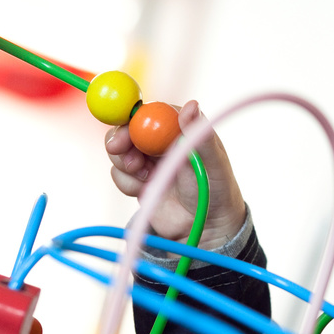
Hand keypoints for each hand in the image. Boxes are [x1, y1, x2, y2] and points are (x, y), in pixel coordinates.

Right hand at [106, 100, 245, 249]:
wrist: (204, 228)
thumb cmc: (216, 191)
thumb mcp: (211, 163)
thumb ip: (200, 136)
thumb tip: (192, 105)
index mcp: (181, 128)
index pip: (151, 113)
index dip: (134, 118)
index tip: (126, 130)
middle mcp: (162, 140)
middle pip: (128, 128)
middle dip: (120, 138)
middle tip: (117, 150)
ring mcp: (149, 159)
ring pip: (120, 151)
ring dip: (124, 163)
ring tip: (145, 177)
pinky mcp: (138, 179)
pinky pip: (119, 174)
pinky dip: (126, 182)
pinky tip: (143, 190)